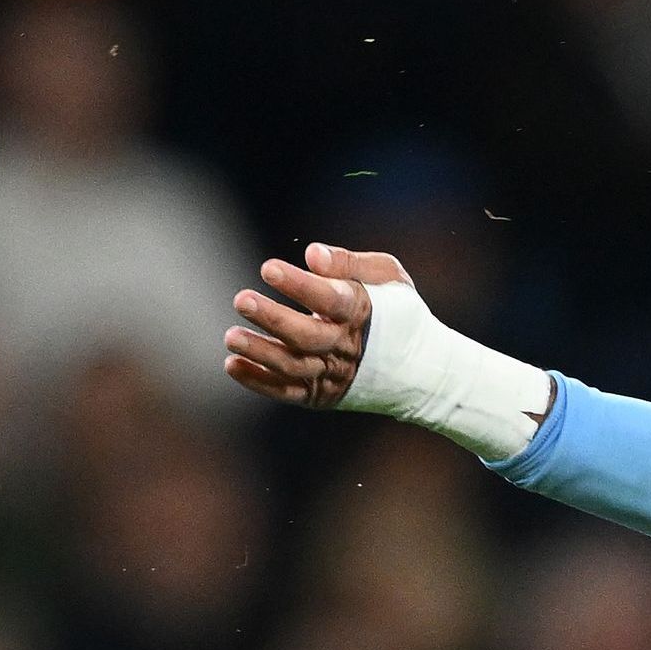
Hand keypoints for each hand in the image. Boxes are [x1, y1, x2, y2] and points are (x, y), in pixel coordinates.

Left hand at [223, 243, 416, 407]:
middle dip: (273, 318)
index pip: (330, 299)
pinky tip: (232, 364)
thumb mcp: (387, 275)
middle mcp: (347, 347)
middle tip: (240, 299)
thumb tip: (312, 254)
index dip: (299, 285)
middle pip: (306, 336)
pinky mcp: (321, 395)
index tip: (268, 268)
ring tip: (230, 336)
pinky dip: (259, 381)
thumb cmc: (397, 310)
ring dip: (260, 352)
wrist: (420, 369)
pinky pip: (287, 392)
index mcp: (363, 313)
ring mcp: (333, 375)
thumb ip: (349, 262)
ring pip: (293, 367)